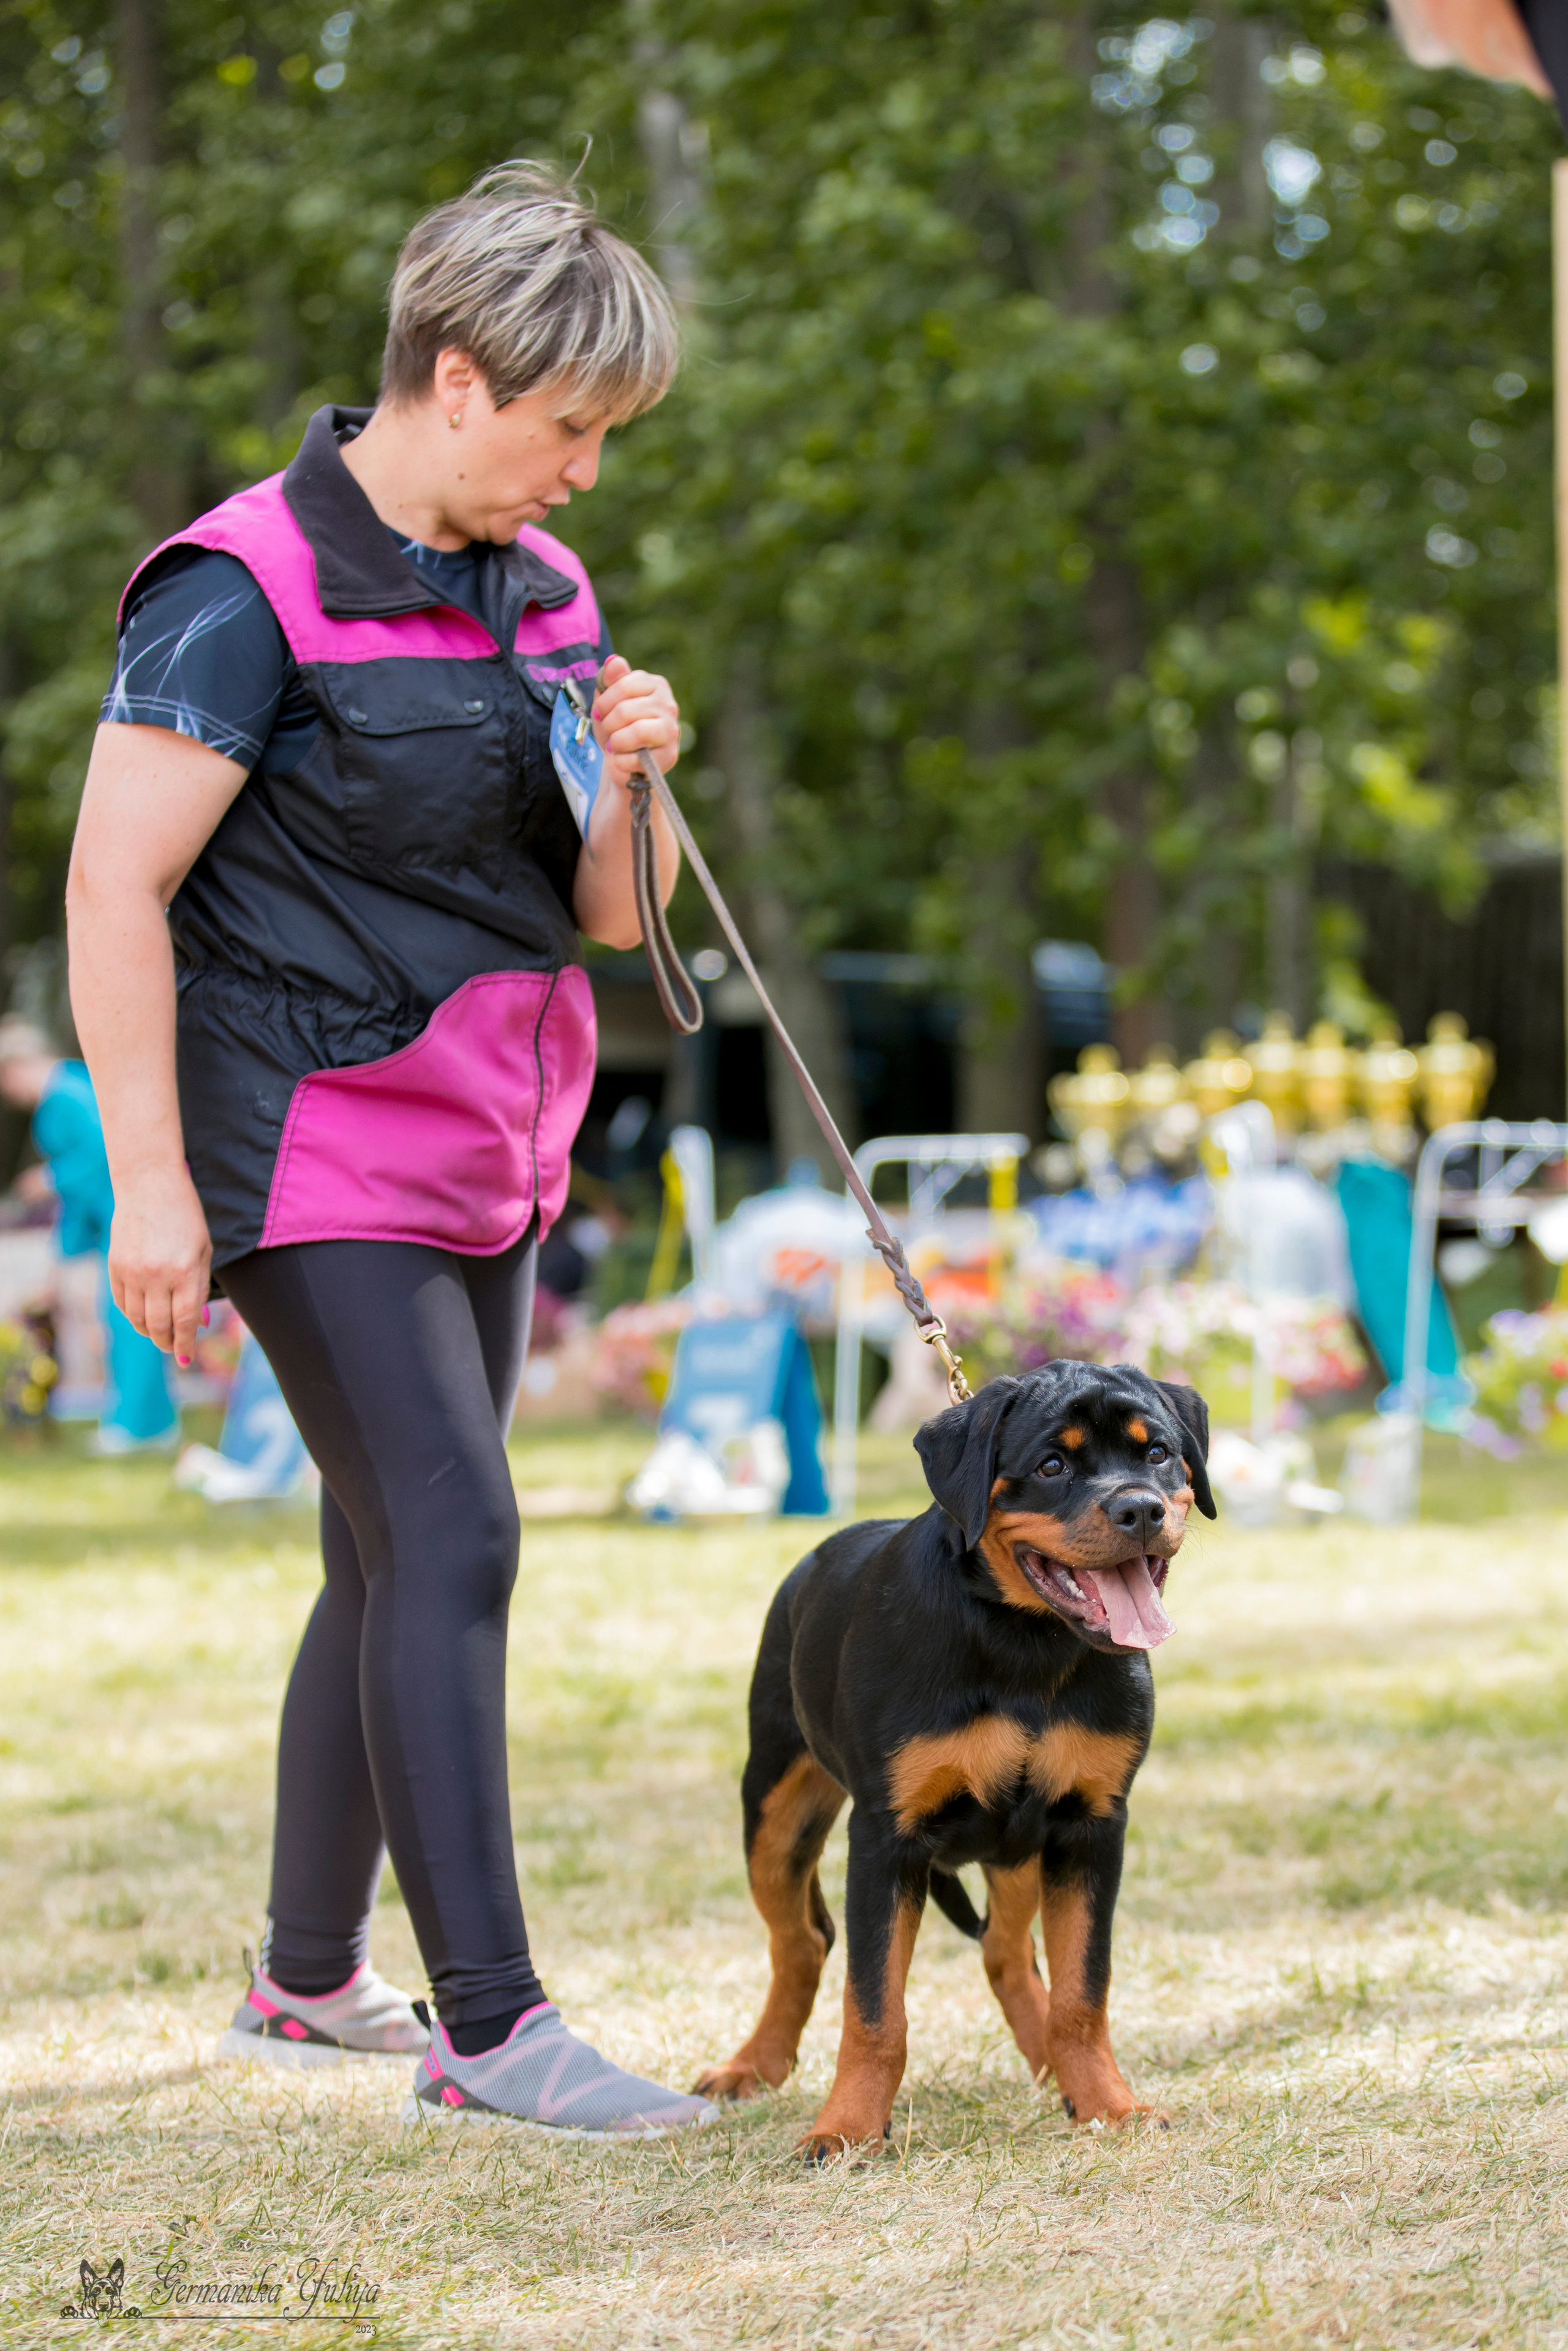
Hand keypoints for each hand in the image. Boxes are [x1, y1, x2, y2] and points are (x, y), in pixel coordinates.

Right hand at [108, 1167, 211, 1364]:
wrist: (149, 1185)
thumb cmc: (185, 1217)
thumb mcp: (203, 1250)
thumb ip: (199, 1288)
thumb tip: (197, 1325)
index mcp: (185, 1271)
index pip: (184, 1321)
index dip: (185, 1344)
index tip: (186, 1358)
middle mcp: (157, 1275)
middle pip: (158, 1326)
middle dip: (167, 1342)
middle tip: (172, 1347)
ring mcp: (132, 1271)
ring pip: (137, 1318)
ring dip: (148, 1331)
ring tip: (158, 1333)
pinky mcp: (115, 1266)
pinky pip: (121, 1302)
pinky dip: (131, 1314)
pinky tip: (141, 1314)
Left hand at [592, 655, 680, 789]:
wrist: (621, 759)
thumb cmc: (616, 726)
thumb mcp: (607, 699)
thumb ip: (611, 678)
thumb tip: (614, 660)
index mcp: (655, 684)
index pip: (623, 685)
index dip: (604, 702)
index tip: (600, 712)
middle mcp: (668, 705)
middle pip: (625, 710)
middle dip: (608, 725)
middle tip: (608, 731)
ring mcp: (671, 730)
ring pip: (637, 732)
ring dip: (615, 742)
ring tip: (615, 745)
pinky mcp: (670, 756)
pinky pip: (637, 758)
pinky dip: (620, 761)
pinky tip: (623, 759)